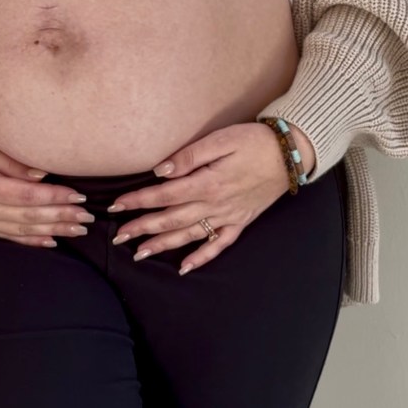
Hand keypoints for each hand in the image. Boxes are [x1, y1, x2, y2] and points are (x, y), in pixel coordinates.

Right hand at [0, 137, 94, 245]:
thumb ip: (10, 161)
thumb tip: (41, 174)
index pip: (28, 195)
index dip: (55, 197)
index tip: (78, 196)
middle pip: (30, 215)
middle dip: (61, 216)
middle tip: (87, 217)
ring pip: (24, 229)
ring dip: (53, 230)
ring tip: (78, 230)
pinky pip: (10, 237)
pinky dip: (32, 241)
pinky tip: (51, 242)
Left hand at [108, 122, 303, 274]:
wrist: (291, 154)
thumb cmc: (253, 141)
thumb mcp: (220, 140)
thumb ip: (189, 156)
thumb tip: (160, 172)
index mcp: (207, 183)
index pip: (164, 195)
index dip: (138, 201)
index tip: (116, 206)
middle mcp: (215, 205)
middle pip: (171, 220)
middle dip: (142, 227)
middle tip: (117, 236)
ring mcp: (229, 217)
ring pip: (190, 235)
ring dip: (163, 245)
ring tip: (139, 253)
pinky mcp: (241, 222)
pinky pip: (219, 245)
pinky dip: (201, 258)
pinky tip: (184, 268)